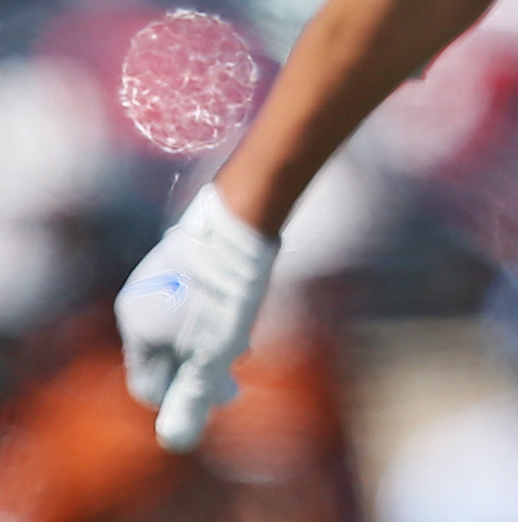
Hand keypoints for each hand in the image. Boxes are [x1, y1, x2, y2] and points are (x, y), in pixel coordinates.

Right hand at [115, 183, 278, 451]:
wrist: (244, 214)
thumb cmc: (225, 288)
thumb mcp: (212, 351)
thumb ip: (193, 394)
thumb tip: (177, 441)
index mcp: (135, 325)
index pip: (148, 383)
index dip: (183, 398)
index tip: (221, 397)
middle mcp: (139, 298)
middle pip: (165, 354)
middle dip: (200, 369)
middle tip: (237, 373)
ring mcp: (160, 273)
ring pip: (181, 325)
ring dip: (210, 342)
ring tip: (244, 341)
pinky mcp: (185, 255)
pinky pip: (192, 299)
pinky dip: (213, 314)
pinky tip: (242, 309)